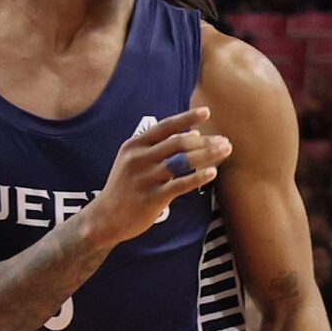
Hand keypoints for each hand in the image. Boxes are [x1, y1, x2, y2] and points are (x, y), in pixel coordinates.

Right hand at [79, 106, 231, 250]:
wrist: (106, 218)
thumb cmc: (126, 187)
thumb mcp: (134, 161)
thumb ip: (160, 147)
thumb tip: (194, 135)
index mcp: (135, 145)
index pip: (165, 127)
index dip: (186, 118)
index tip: (206, 112)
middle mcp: (138, 158)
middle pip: (178, 143)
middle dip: (205, 141)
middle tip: (225, 141)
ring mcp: (145, 178)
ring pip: (181, 162)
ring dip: (206, 155)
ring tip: (225, 151)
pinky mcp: (152, 198)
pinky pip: (179, 185)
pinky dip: (197, 178)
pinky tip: (212, 173)